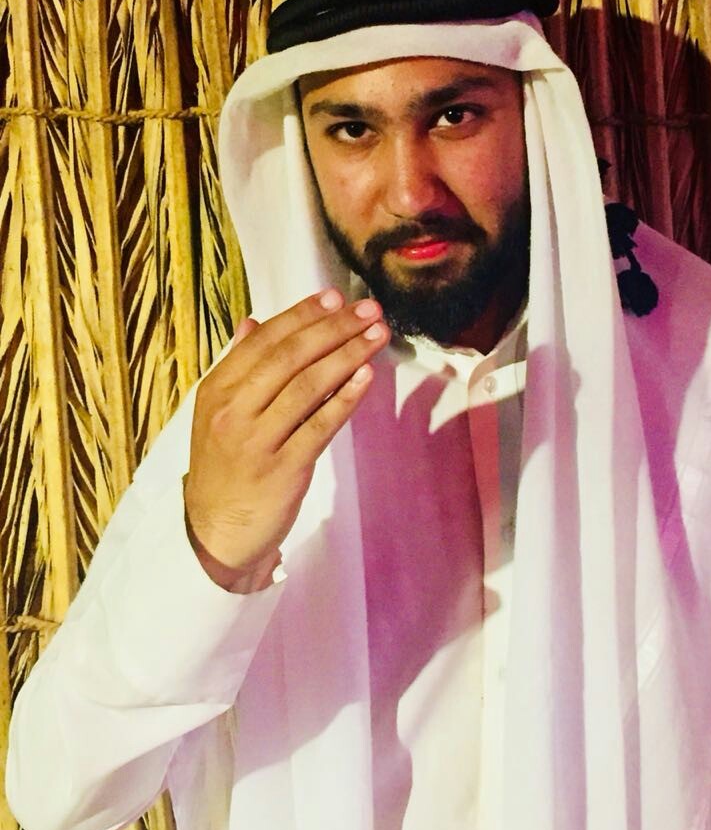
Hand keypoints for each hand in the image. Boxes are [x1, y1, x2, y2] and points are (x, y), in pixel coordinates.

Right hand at [183, 289, 388, 588]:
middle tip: (368, 310)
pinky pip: (320, 426)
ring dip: (347, 356)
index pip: (264, 341)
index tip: (335, 297)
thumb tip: (253, 323)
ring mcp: (257, 440)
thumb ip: (237, 367)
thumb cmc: (225, 467)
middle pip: (289, 358)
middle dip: (333, 329)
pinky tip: (366, 377)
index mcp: (216, 390)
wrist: (214, 531)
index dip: (302, 315)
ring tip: (377, 336)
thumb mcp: (217, 413)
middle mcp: (233, 410)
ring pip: (308, 387)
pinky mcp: (284, 469)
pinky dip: (345, 399)